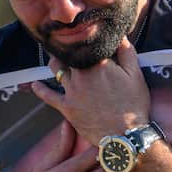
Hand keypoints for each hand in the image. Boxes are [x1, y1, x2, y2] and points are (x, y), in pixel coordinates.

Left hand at [29, 38, 150, 145]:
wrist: (124, 136)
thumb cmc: (133, 105)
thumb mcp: (136, 75)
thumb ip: (127, 52)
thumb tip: (120, 36)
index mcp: (98, 63)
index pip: (87, 42)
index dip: (86, 38)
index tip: (87, 35)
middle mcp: (81, 73)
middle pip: (68, 53)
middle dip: (69, 47)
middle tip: (67, 42)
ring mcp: (71, 90)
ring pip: (56, 69)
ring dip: (56, 62)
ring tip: (56, 58)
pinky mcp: (66, 107)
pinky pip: (48, 96)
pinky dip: (40, 89)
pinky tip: (35, 85)